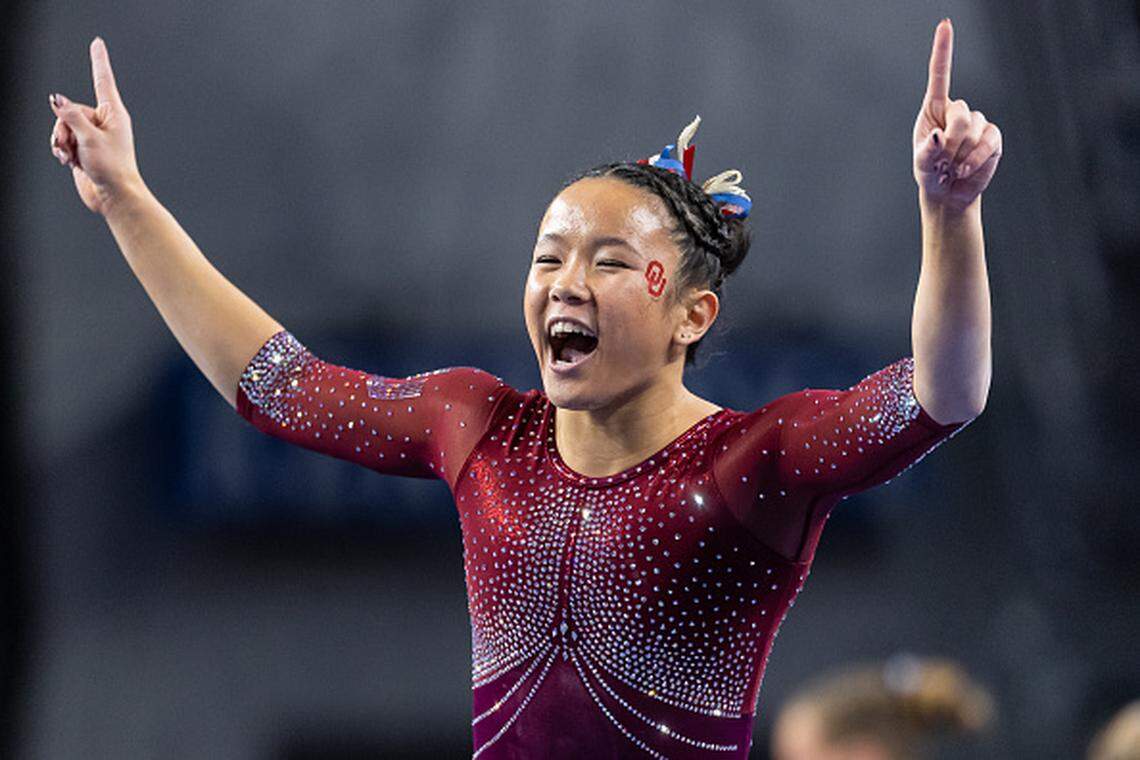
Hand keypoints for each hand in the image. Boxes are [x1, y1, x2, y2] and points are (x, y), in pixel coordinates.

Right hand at [48, 37, 143, 214]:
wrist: (113, 196)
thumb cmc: (112, 168)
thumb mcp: (89, 137)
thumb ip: (70, 115)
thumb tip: (56, 99)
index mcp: (114, 114)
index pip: (103, 80)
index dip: (98, 60)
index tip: (97, 43)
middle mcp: (104, 122)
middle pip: (70, 110)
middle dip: (64, 127)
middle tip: (72, 146)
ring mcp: (93, 135)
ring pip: (63, 126)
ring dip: (61, 141)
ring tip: (70, 156)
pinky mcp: (84, 148)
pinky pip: (63, 140)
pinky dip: (62, 149)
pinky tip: (68, 161)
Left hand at [913, 19, 1002, 212]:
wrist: (949, 193)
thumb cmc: (931, 174)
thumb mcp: (922, 164)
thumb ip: (927, 150)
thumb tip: (939, 136)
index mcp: (934, 109)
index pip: (940, 75)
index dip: (943, 50)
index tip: (945, 24)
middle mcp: (957, 111)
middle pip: (960, 113)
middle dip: (951, 141)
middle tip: (944, 160)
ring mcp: (977, 123)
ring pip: (974, 130)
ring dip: (961, 155)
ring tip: (953, 167)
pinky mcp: (993, 137)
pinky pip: (989, 142)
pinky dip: (976, 159)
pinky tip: (966, 170)